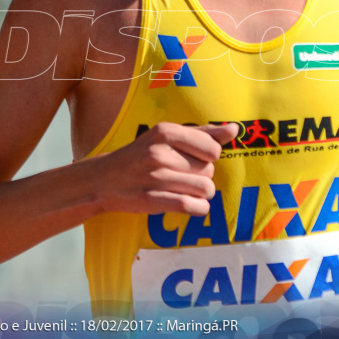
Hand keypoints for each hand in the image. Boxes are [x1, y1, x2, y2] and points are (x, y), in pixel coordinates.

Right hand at [96, 122, 238, 215]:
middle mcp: (160, 153)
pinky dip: (199, 208)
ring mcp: (155, 177)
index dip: (209, 157)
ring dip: (203, 193)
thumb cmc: (142, 155)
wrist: (104, 179)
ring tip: (190, 190)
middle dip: (203, 175)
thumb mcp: (167, 137)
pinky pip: (192, 206)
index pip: (212, 148)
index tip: (196, 158)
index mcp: (165, 132)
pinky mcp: (152, 200)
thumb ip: (203, 133)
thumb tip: (235, 130)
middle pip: (209, 169)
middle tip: (184, 175)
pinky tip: (192, 204)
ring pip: (205, 188)